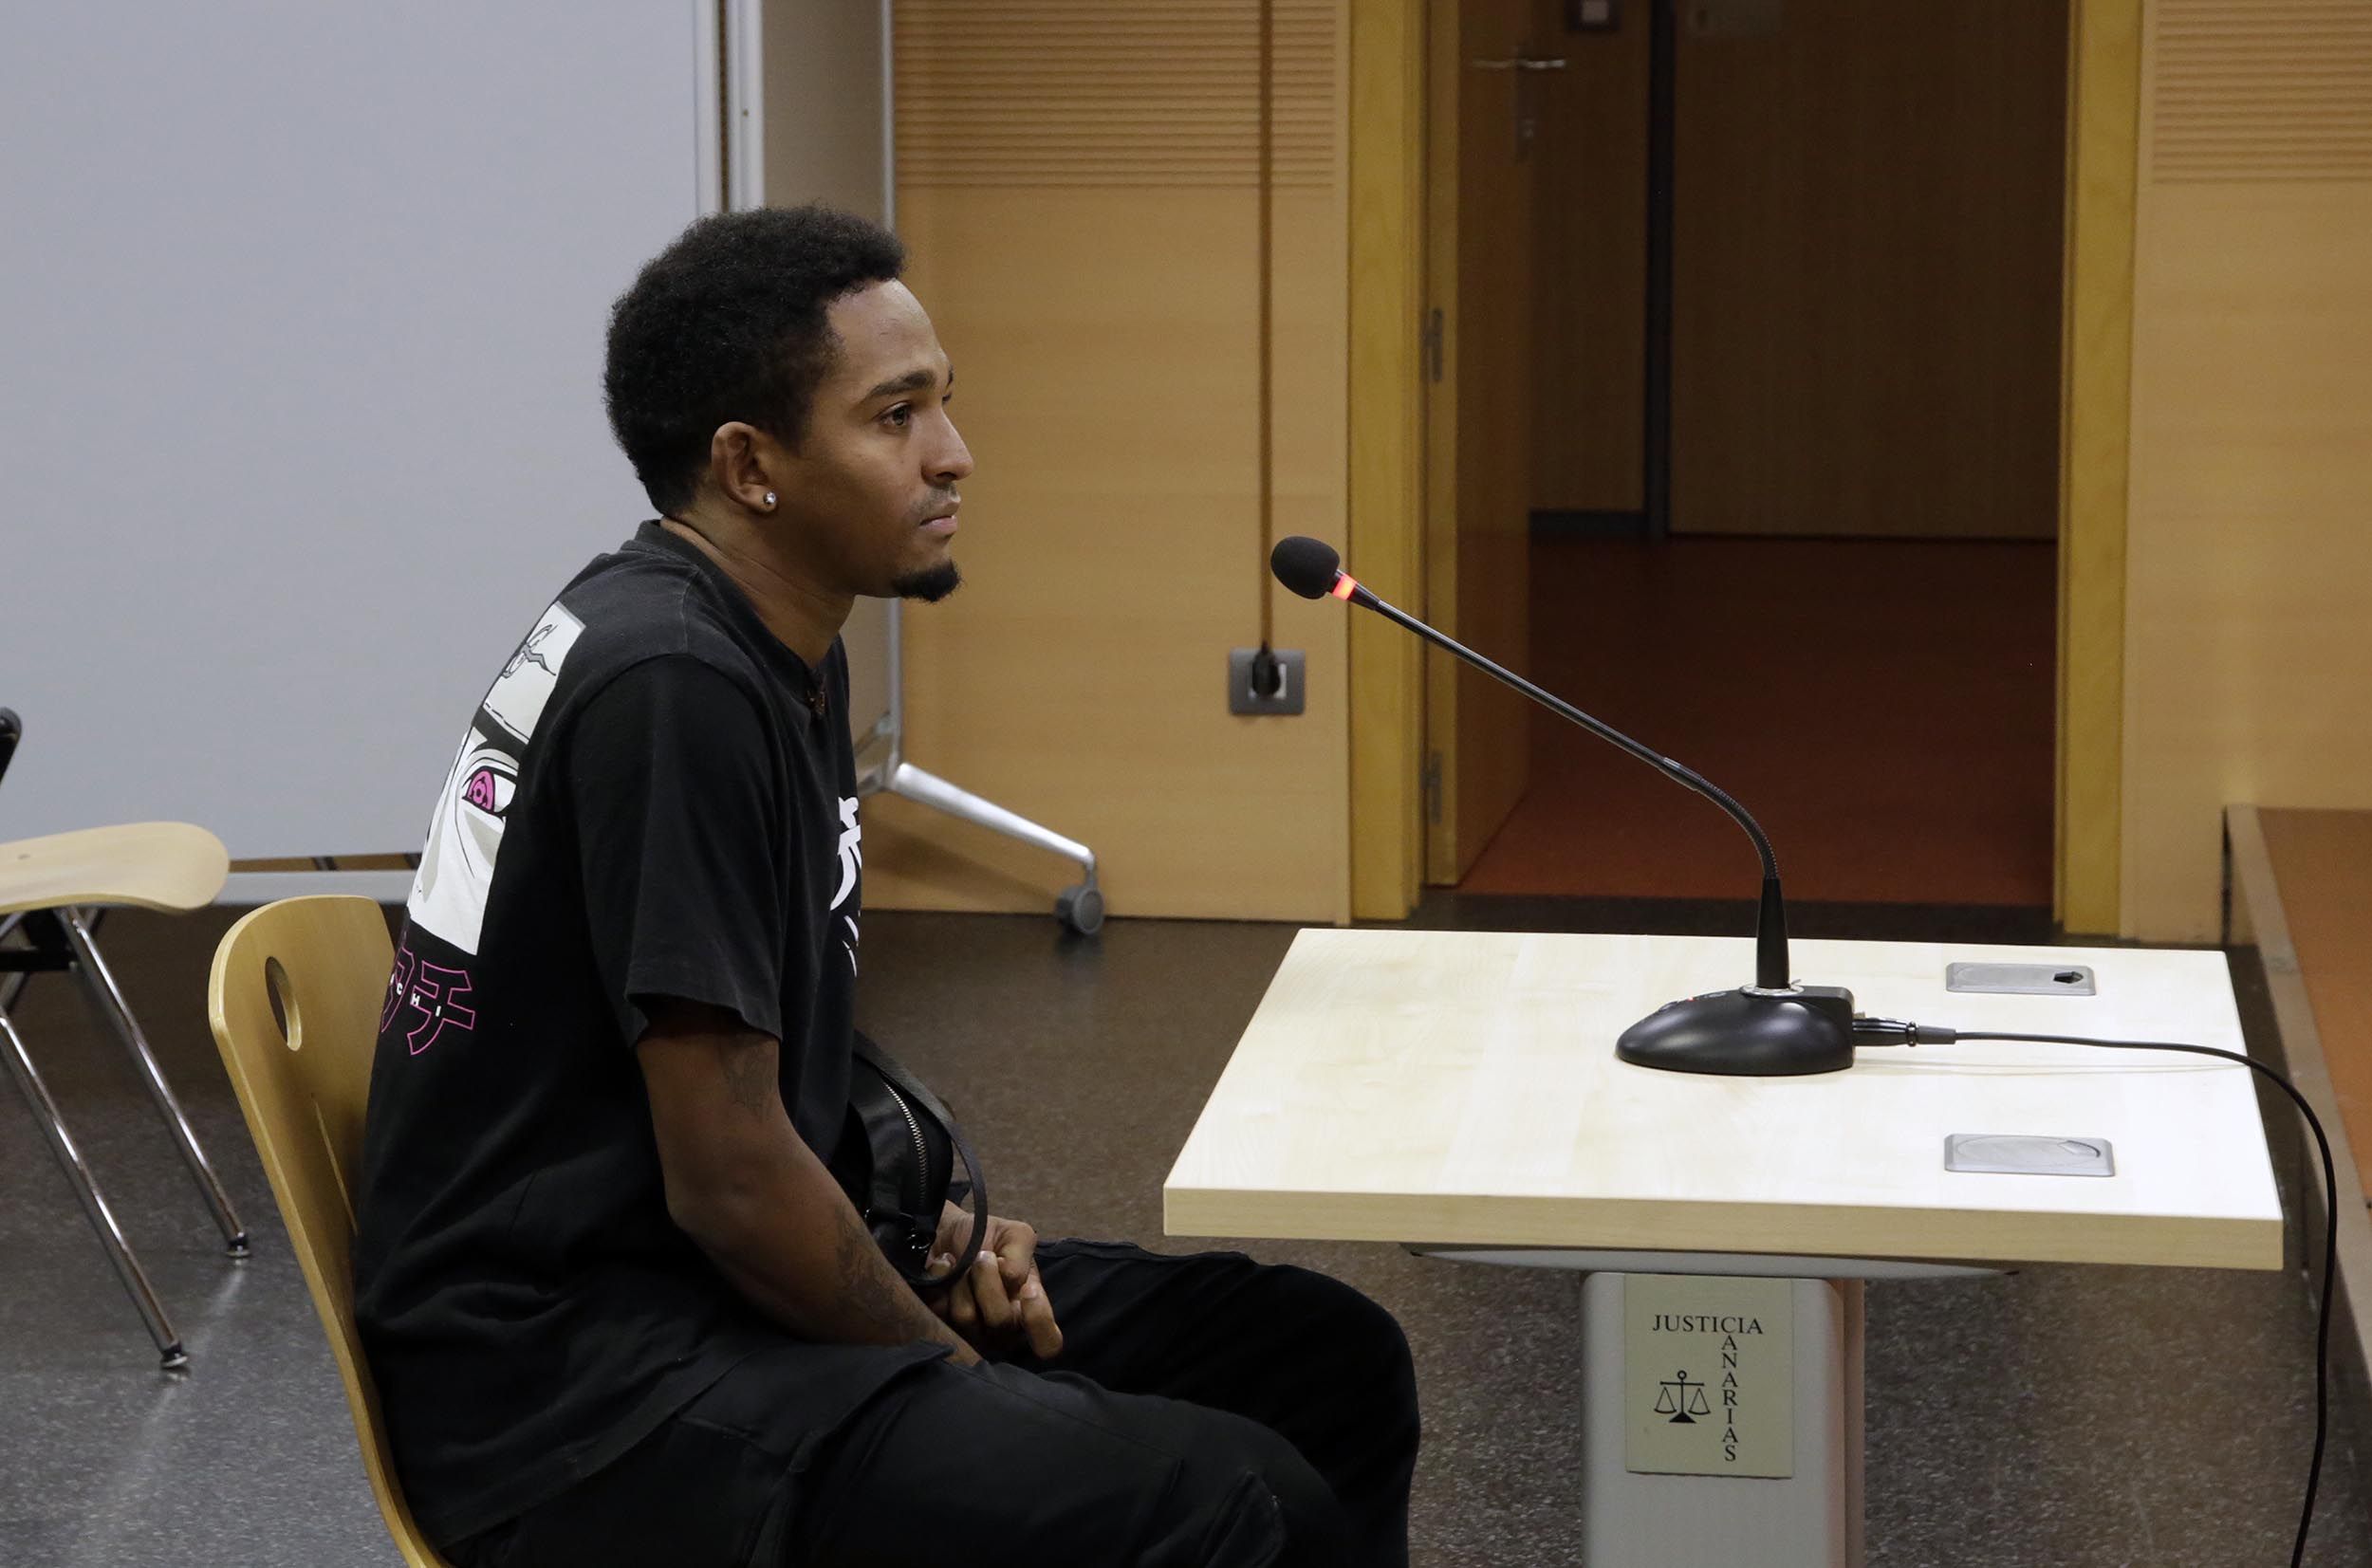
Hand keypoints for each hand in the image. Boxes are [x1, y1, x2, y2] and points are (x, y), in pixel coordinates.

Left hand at [926, 1205, 1063, 1361]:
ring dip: (963, 1277)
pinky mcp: (938, 1324)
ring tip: (963, 1261)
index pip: (1048, 1342)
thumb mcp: (1017, 1235)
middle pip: (1001, 1322)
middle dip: (989, 1280)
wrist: (948, 1230)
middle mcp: (1001, 1329)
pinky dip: (941, 1274)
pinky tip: (945, 1264)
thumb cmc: (988, 1238)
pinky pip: (938, 1308)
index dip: (1039, 1321)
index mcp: (1028, 1311)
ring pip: (967, 1316)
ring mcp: (968, 1332)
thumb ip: (1021, 1256)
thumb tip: (1009, 1278)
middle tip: (982, 1256)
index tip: (1028, 1289)